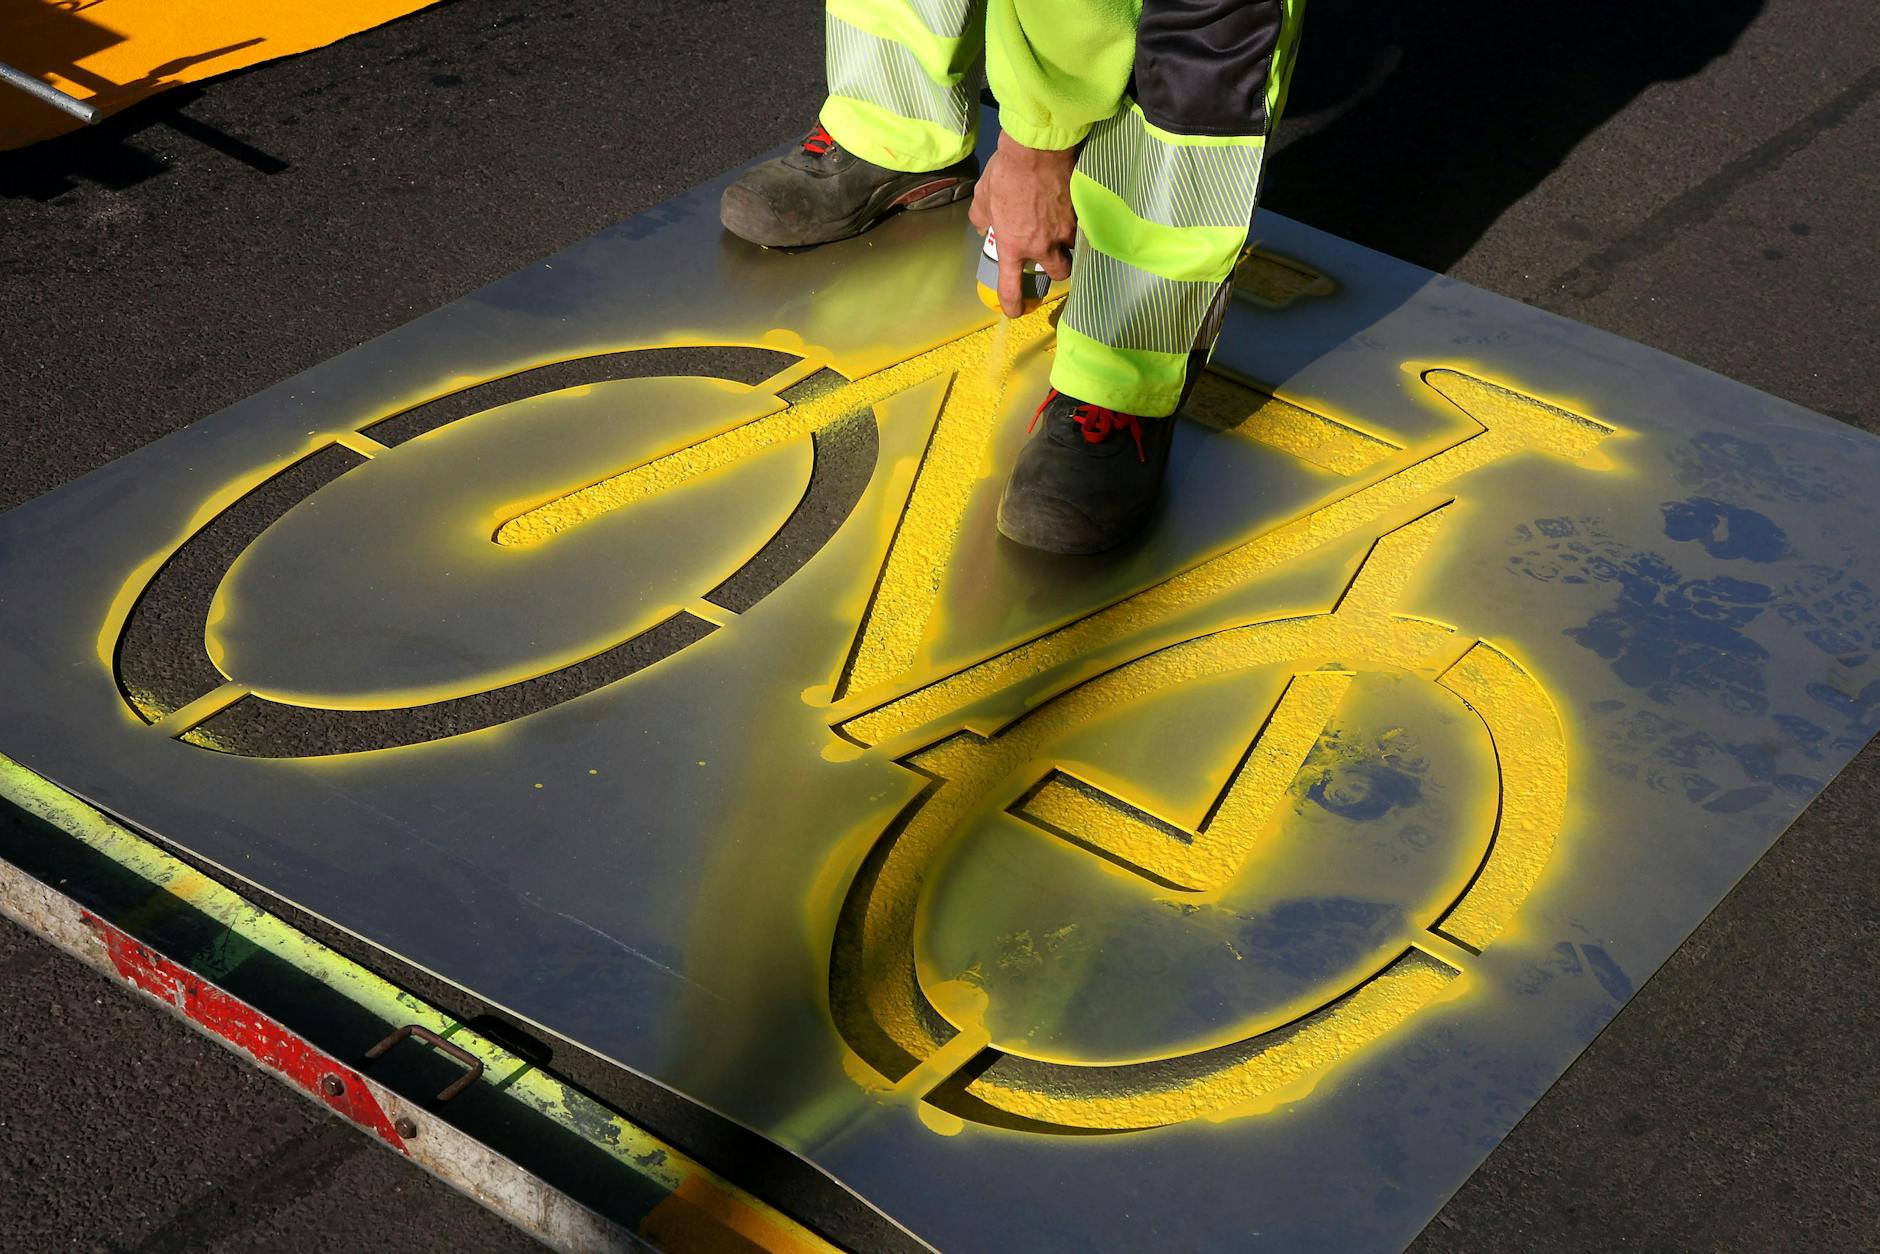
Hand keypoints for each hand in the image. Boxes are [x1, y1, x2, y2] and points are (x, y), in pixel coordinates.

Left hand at [969, 131, 1077, 316]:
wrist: (1036, 149)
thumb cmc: (1006, 173)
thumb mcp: (983, 196)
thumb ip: (982, 217)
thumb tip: (983, 225)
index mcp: (1014, 245)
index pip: (1012, 287)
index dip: (1013, 304)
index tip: (1015, 310)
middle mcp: (1042, 245)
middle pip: (1059, 272)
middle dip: (1057, 268)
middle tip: (1052, 255)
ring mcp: (1065, 230)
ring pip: (1076, 250)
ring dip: (1070, 245)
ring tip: (1065, 232)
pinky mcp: (1081, 213)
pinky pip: (1084, 227)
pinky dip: (1080, 224)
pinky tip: (1075, 212)